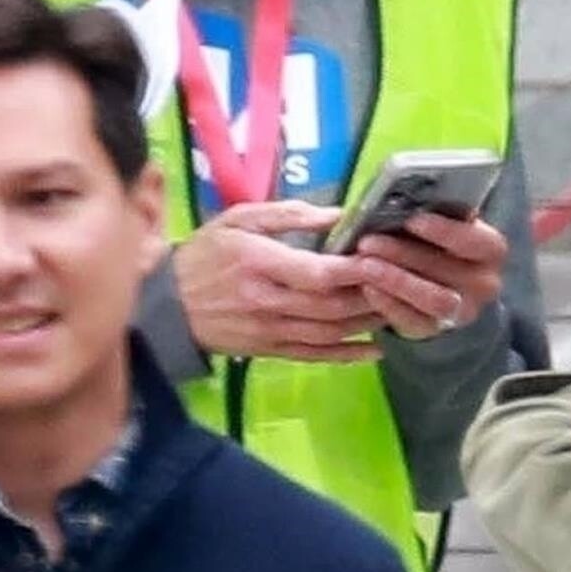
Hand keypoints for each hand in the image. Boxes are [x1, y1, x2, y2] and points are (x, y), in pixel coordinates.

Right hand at [172, 203, 381, 364]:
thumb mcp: (239, 220)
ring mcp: (271, 331)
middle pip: (331, 305)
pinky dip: (348, 355)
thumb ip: (288, 215)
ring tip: (394, 309)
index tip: (382, 257)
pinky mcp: (271, 351)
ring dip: (366, 323)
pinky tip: (374, 348)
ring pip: (330, 332)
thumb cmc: (206, 255)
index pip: (317, 273)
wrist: (170, 307)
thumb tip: (338, 215)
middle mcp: (268, 302)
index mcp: (259, 264)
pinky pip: (316, 356)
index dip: (355, 269)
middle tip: (400, 284)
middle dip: (370, 296)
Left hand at [352, 211, 508, 341]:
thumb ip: (431, 212)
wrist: (444, 285)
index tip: (412, 219)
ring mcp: (464, 311)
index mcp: (490, 249)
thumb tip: (402, 200)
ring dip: (395, 281)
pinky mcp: (438, 330)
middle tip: (367, 241)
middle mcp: (485, 283)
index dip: (445, 231)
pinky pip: (414, 321)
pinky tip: (367, 287)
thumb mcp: (442, 223)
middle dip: (403, 254)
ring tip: (363, 265)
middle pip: (447, 270)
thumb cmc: (437, 241)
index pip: (475, 240)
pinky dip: (388, 304)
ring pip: (433, 300)